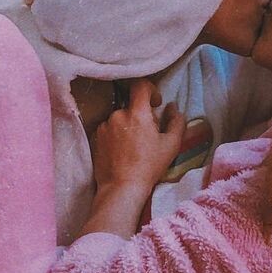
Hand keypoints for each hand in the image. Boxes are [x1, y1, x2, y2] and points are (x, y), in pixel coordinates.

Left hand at [91, 79, 186, 195]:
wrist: (121, 186)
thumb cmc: (149, 166)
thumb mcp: (171, 145)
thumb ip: (176, 121)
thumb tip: (172, 107)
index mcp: (137, 113)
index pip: (140, 85)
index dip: (150, 89)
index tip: (155, 103)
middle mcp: (117, 115)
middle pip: (131, 105)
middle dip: (141, 115)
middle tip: (148, 135)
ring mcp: (104, 126)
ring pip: (120, 118)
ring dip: (128, 125)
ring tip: (134, 147)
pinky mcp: (96, 137)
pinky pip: (109, 128)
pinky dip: (117, 135)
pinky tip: (122, 152)